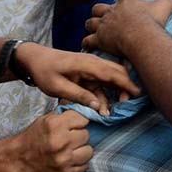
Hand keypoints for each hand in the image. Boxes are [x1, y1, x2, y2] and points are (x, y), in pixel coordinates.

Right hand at [12, 111, 92, 171]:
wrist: (19, 159)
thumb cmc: (34, 137)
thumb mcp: (46, 119)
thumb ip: (65, 114)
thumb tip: (86, 108)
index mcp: (55, 125)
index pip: (83, 118)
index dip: (79, 121)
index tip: (75, 125)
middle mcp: (61, 142)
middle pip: (86, 135)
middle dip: (79, 136)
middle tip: (70, 139)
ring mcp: (64, 159)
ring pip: (89, 151)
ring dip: (82, 150)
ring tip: (72, 150)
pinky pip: (85, 166)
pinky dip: (80, 163)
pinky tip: (71, 160)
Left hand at [14, 43, 140, 113]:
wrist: (34, 59)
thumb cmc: (44, 71)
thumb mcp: (58, 86)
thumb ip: (78, 95)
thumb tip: (97, 106)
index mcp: (88, 64)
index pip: (113, 73)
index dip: (127, 84)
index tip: (138, 95)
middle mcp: (94, 63)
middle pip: (118, 73)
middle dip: (125, 89)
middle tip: (126, 105)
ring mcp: (92, 68)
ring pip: (111, 80)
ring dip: (114, 95)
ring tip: (110, 112)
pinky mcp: (89, 73)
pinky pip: (102, 84)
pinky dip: (105, 95)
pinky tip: (102, 108)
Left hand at [82, 0, 171, 55]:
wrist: (141, 35)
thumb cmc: (152, 21)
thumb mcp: (166, 7)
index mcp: (127, 2)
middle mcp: (113, 12)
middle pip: (99, 7)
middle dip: (99, 12)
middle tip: (105, 18)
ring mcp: (104, 25)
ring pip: (90, 22)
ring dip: (91, 26)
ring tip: (94, 31)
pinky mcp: (100, 38)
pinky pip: (88, 40)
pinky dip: (87, 43)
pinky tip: (88, 46)